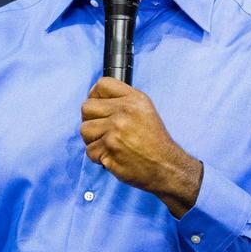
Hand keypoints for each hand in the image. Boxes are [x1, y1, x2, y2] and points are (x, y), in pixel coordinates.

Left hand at [80, 77, 202, 217]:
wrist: (165, 166)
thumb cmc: (154, 141)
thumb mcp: (145, 111)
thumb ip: (123, 101)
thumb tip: (96, 98)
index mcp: (135, 99)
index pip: (102, 85)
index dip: (95, 95)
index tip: (98, 107)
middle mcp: (125, 111)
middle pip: (87, 107)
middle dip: (90, 120)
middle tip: (102, 130)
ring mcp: (116, 130)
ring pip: (84, 129)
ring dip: (92, 140)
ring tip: (107, 144)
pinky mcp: (109, 149)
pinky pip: (89, 151)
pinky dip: (98, 157)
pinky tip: (112, 156)